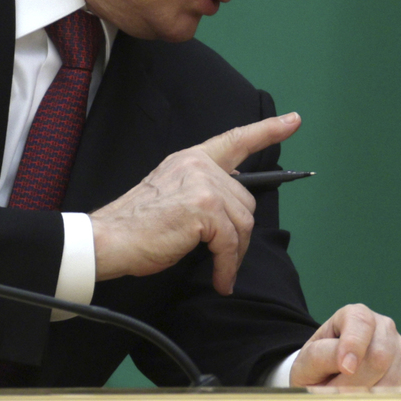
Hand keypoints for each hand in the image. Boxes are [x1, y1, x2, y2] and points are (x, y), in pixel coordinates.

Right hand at [89, 112, 300, 293]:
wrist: (108, 239)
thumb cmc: (137, 225)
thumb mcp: (172, 193)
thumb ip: (202, 188)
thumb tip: (234, 207)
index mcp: (192, 158)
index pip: (236, 139)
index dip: (268, 130)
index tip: (293, 121)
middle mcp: (200, 165)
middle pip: (245, 200)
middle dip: (238, 233)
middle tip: (224, 257)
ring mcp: (203, 184)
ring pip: (242, 222)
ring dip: (234, 253)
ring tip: (219, 270)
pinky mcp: (203, 209)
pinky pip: (231, 242)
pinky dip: (228, 266)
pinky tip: (220, 279)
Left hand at [289, 304, 400, 386]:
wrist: (330, 375)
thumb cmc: (319, 365)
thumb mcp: (309, 358)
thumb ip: (323, 356)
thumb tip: (350, 364)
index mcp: (356, 315)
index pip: (361, 324)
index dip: (354, 346)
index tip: (345, 368)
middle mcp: (384, 326)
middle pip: (379, 357)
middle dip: (355, 383)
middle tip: (336, 392)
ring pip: (393, 378)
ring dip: (368, 395)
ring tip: (350, 394)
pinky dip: (385, 399)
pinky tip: (370, 395)